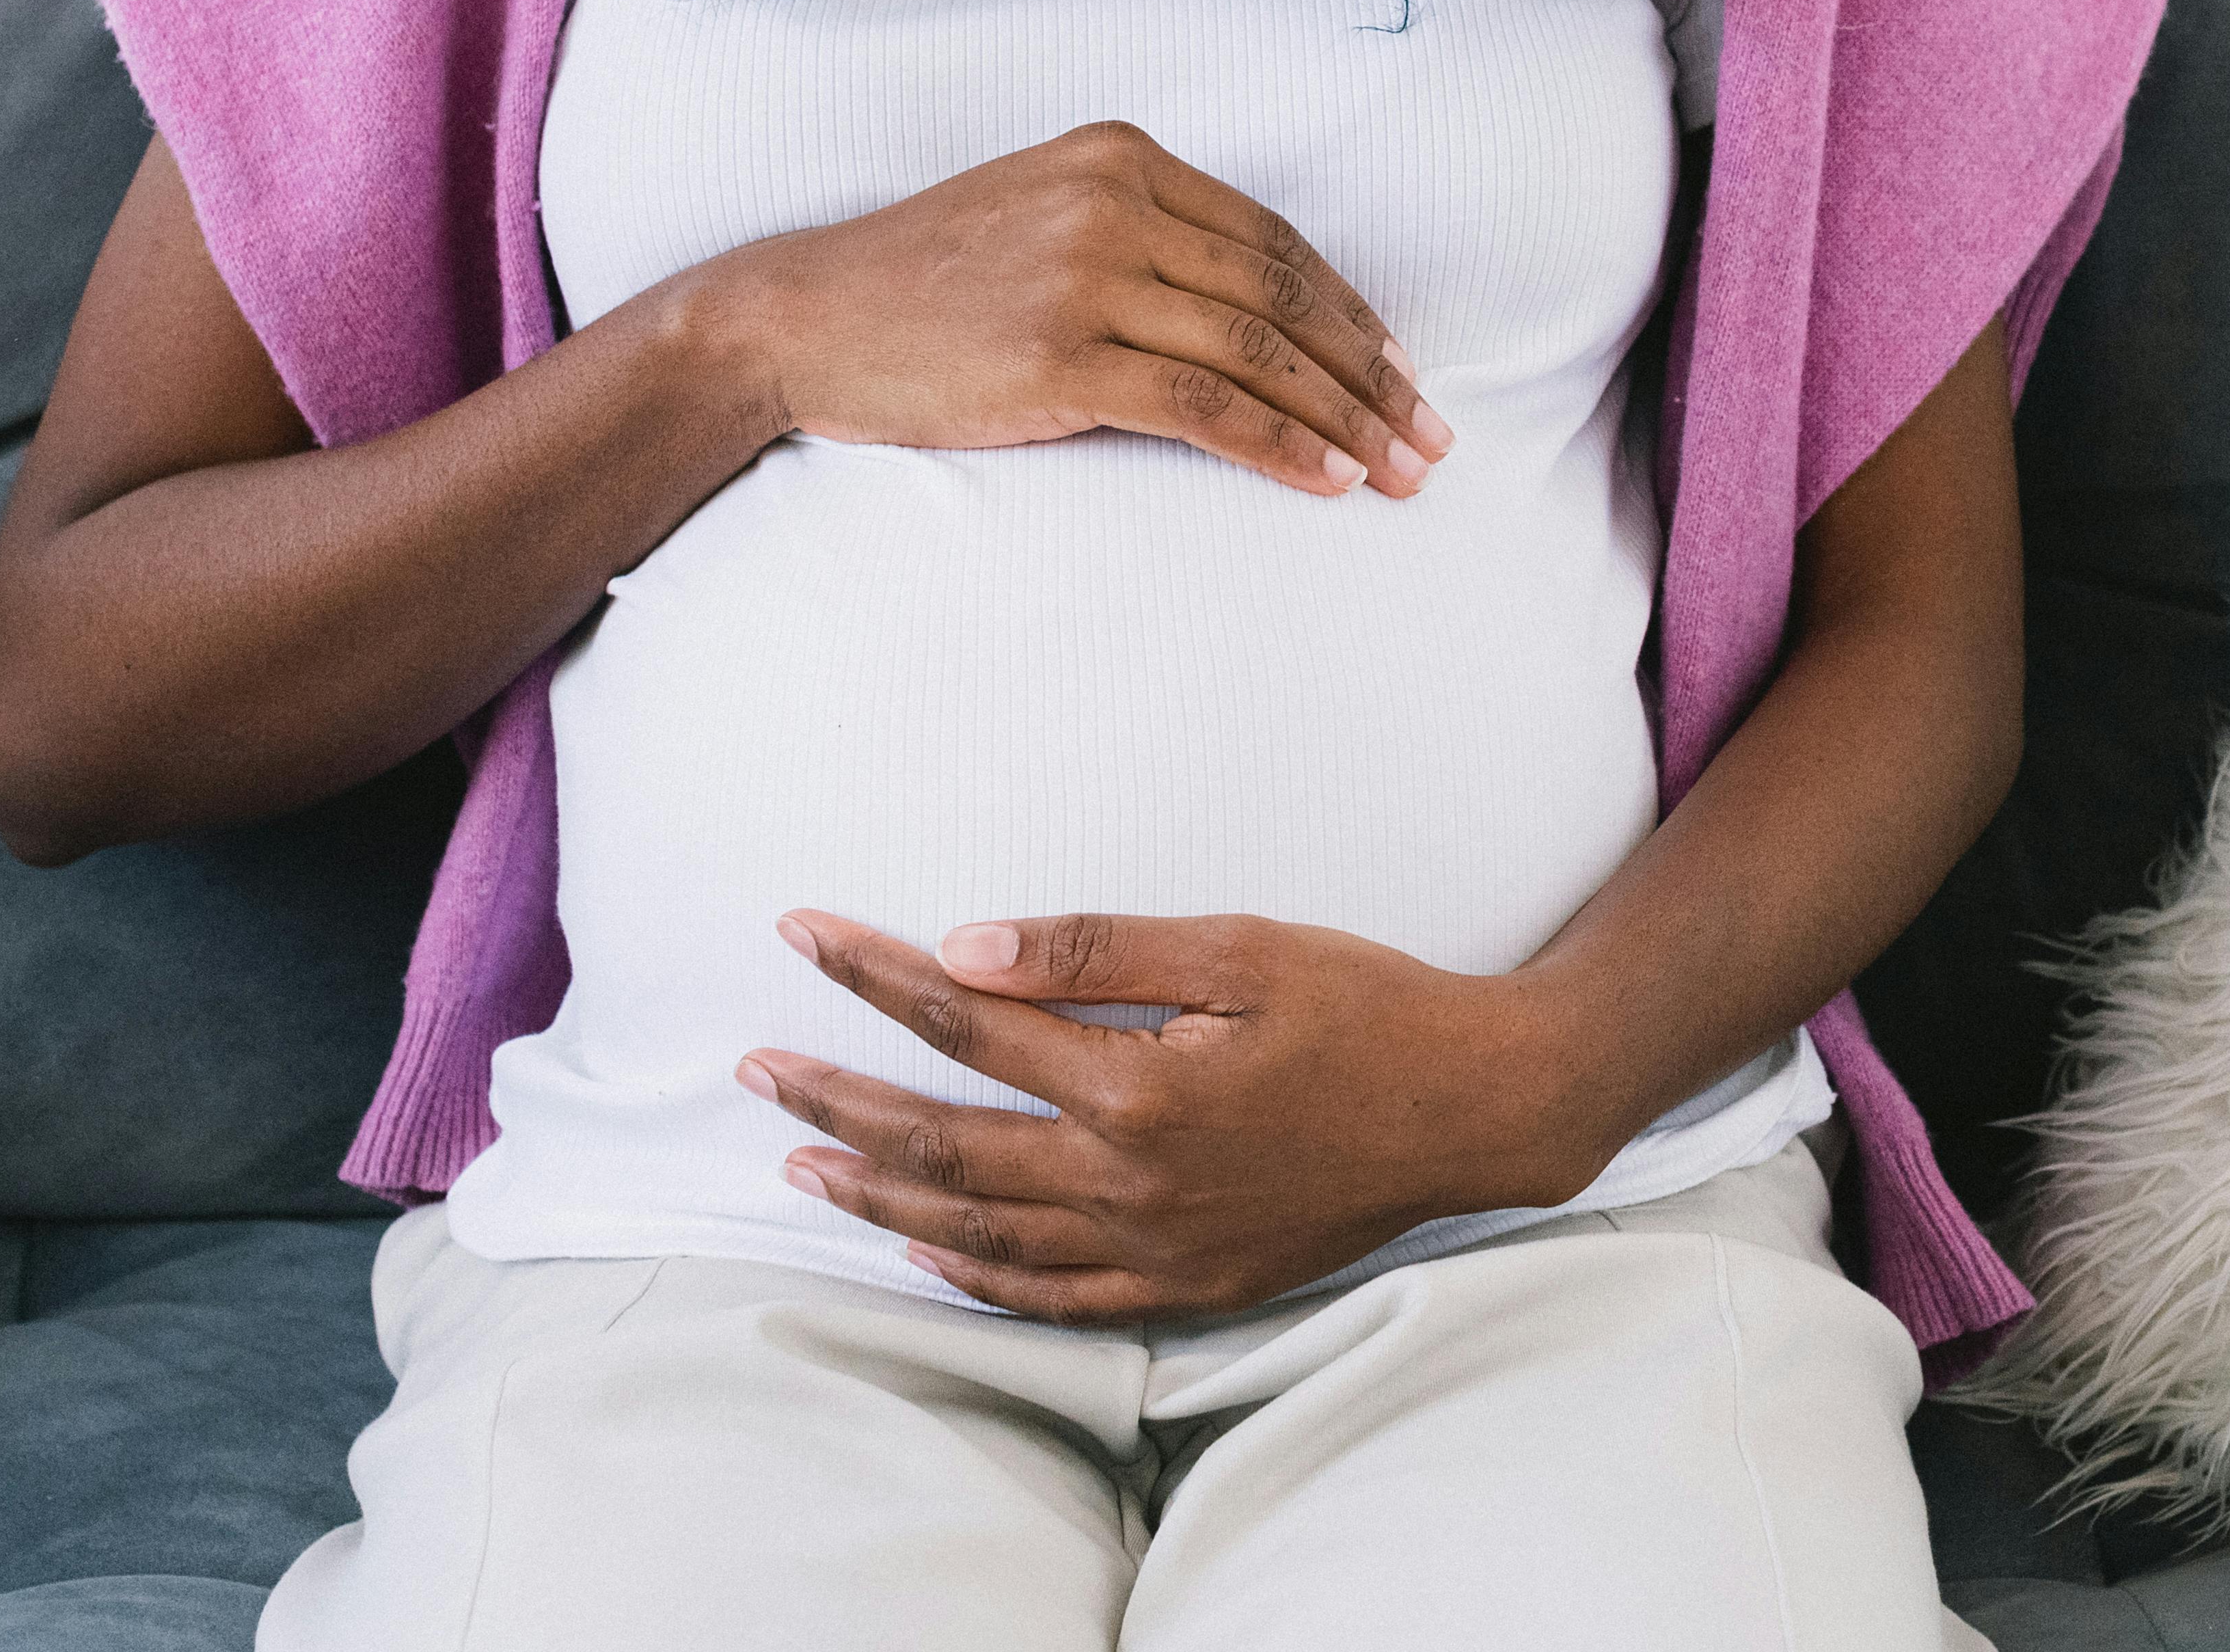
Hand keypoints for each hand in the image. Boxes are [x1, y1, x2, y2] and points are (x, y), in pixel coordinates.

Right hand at [685, 120, 1449, 500]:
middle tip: (1430, 437)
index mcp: (1121, 157)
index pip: (1273, 241)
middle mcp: (1113, 202)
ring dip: (1343, 421)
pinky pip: (1203, 407)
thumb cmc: (922, 282)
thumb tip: (1254, 314)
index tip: (1401, 371)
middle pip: (1283, 297)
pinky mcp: (1060, 357)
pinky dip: (1279, 446)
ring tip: (1396, 474)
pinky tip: (1327, 481)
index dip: (1351, 312)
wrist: (802, 318)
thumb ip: (1139, 235)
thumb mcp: (1040, 215)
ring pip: (1257, 354)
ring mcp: (1086, 277)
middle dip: (1371, 375)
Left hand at [736, 908, 1623, 1323]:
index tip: (800, 934)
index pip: (967, 1023)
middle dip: (836, 1097)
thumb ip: (1100, 950)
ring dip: (877, 1193)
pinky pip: (1049, 1295)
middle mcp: (1129, 1182)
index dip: (872, 975)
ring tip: (799, 1159)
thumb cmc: (1368, 1008)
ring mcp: (1154, 1247)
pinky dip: (972, 1273)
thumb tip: (966, 946)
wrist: (1476, 1108)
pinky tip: (922, 1246)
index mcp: (1138, 1087)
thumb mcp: (1242, 945)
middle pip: (943, 1141)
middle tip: (753, 1066)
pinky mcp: (1187, 1283)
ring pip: (977, 1229)